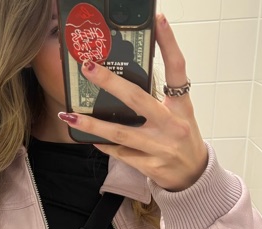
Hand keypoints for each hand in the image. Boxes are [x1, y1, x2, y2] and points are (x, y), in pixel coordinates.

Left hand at [58, 14, 207, 191]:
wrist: (193, 176)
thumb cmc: (182, 140)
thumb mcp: (180, 115)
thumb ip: (159, 99)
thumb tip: (125, 83)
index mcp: (182, 107)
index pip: (177, 70)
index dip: (169, 44)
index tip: (158, 19)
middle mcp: (172, 125)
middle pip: (138, 99)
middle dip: (110, 82)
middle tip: (88, 67)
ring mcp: (160, 147)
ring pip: (120, 133)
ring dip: (91, 124)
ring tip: (68, 116)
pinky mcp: (150, 166)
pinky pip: (120, 153)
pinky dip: (104, 145)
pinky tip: (88, 138)